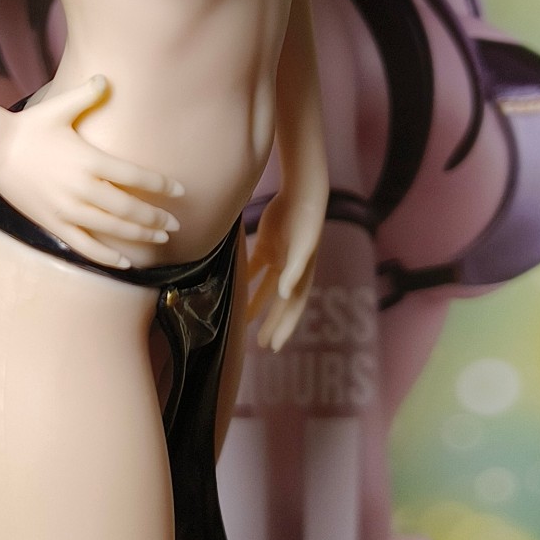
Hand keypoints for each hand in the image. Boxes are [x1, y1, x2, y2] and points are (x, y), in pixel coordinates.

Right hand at [0, 75, 182, 267]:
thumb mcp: (59, 107)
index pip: (135, 176)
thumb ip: (87, 93)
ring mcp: (67, 210)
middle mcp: (82, 188)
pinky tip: (126, 263)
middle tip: (176, 223)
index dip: (161, 186)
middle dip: (156, 217)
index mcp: (89, 160)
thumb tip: (106, 78)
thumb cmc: (29, 127)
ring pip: (112, 229)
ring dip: (139, 235)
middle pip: (129, 208)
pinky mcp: (53, 224)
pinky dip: (107, 257)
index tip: (180, 191)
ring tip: (161, 237)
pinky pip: (85, 246)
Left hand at [246, 185, 325, 351]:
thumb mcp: (303, 247)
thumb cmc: (306, 221)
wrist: (301, 193)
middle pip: (280, 304)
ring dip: (256, 305)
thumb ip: (294, 271)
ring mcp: (278, 258)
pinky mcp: (266, 246)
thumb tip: (284, 295)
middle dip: (272, 323)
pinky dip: (246, 280)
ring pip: (265, 289)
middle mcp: (290, 270)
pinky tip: (234, 292)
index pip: (293, 308)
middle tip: (262, 344)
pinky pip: (254, 268)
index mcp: (302, 275)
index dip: (285, 327)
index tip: (274, 346)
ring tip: (243, 324)